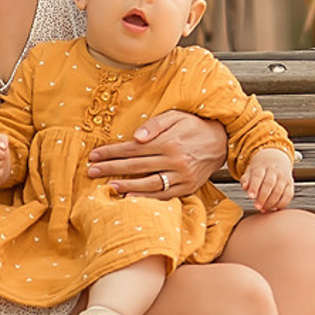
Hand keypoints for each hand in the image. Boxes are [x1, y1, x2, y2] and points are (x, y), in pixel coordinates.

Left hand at [89, 109, 227, 197]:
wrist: (222, 140)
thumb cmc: (194, 125)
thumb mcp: (176, 116)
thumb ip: (155, 125)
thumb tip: (136, 137)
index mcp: (168, 142)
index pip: (132, 149)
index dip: (111, 152)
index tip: (94, 156)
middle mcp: (174, 161)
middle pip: (136, 167)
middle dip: (111, 169)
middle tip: (92, 171)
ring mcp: (182, 177)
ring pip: (149, 184)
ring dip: (126, 186)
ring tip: (108, 186)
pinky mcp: (188, 187)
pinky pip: (164, 196)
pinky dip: (147, 199)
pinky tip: (131, 199)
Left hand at [244, 147, 295, 210]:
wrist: (275, 158)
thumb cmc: (260, 168)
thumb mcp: (250, 171)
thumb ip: (246, 179)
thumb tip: (245, 187)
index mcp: (262, 166)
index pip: (258, 176)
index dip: (254, 187)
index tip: (250, 196)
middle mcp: (274, 170)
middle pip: (269, 184)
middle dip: (263, 197)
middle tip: (256, 206)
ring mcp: (283, 176)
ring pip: (279, 190)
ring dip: (271, 202)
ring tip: (263, 209)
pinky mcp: (290, 183)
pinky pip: (288, 195)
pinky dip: (282, 203)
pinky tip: (274, 208)